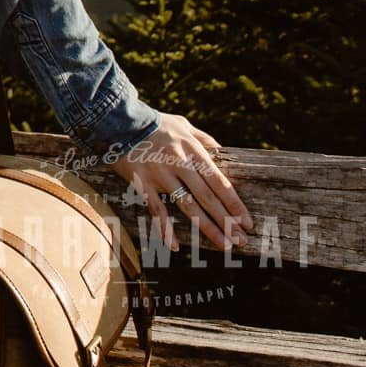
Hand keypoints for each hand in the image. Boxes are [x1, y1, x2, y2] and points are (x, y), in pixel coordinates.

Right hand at [118, 113, 249, 253]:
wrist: (119, 119)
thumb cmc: (155, 123)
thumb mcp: (184, 125)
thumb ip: (204, 139)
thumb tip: (222, 153)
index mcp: (193, 151)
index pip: (219, 183)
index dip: (234, 204)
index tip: (247, 222)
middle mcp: (179, 164)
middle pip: (207, 198)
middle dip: (227, 222)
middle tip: (241, 241)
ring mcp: (160, 175)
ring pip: (187, 207)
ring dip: (207, 228)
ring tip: (224, 245)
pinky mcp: (142, 182)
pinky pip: (155, 209)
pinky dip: (164, 229)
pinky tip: (174, 246)